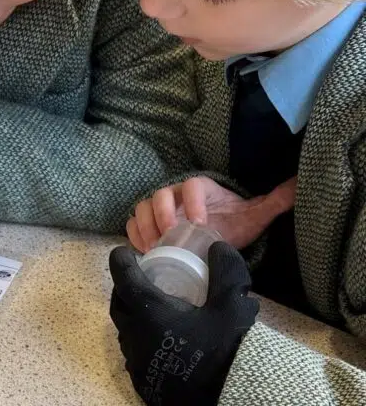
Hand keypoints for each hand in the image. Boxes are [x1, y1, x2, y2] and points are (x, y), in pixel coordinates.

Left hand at [109, 242, 258, 405]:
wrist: (231, 399)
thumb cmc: (225, 351)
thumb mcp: (232, 306)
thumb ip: (226, 272)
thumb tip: (217, 247)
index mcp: (148, 312)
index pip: (122, 277)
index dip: (121, 260)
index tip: (126, 253)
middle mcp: (135, 336)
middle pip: (119, 304)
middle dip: (125, 288)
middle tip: (141, 279)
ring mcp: (137, 363)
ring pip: (124, 331)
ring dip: (132, 316)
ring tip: (151, 310)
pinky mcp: (144, 384)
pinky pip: (134, 356)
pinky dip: (140, 342)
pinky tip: (159, 341)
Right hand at [127, 175, 296, 251]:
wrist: (217, 231)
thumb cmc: (234, 221)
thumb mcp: (255, 214)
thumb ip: (275, 201)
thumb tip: (301, 184)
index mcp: (201, 188)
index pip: (192, 185)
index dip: (192, 201)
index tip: (199, 223)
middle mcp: (176, 194)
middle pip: (160, 194)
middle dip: (162, 213)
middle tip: (169, 234)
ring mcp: (160, 208)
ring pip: (143, 207)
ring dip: (145, 224)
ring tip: (153, 246)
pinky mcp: (150, 223)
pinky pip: (133, 223)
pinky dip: (134, 233)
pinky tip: (143, 250)